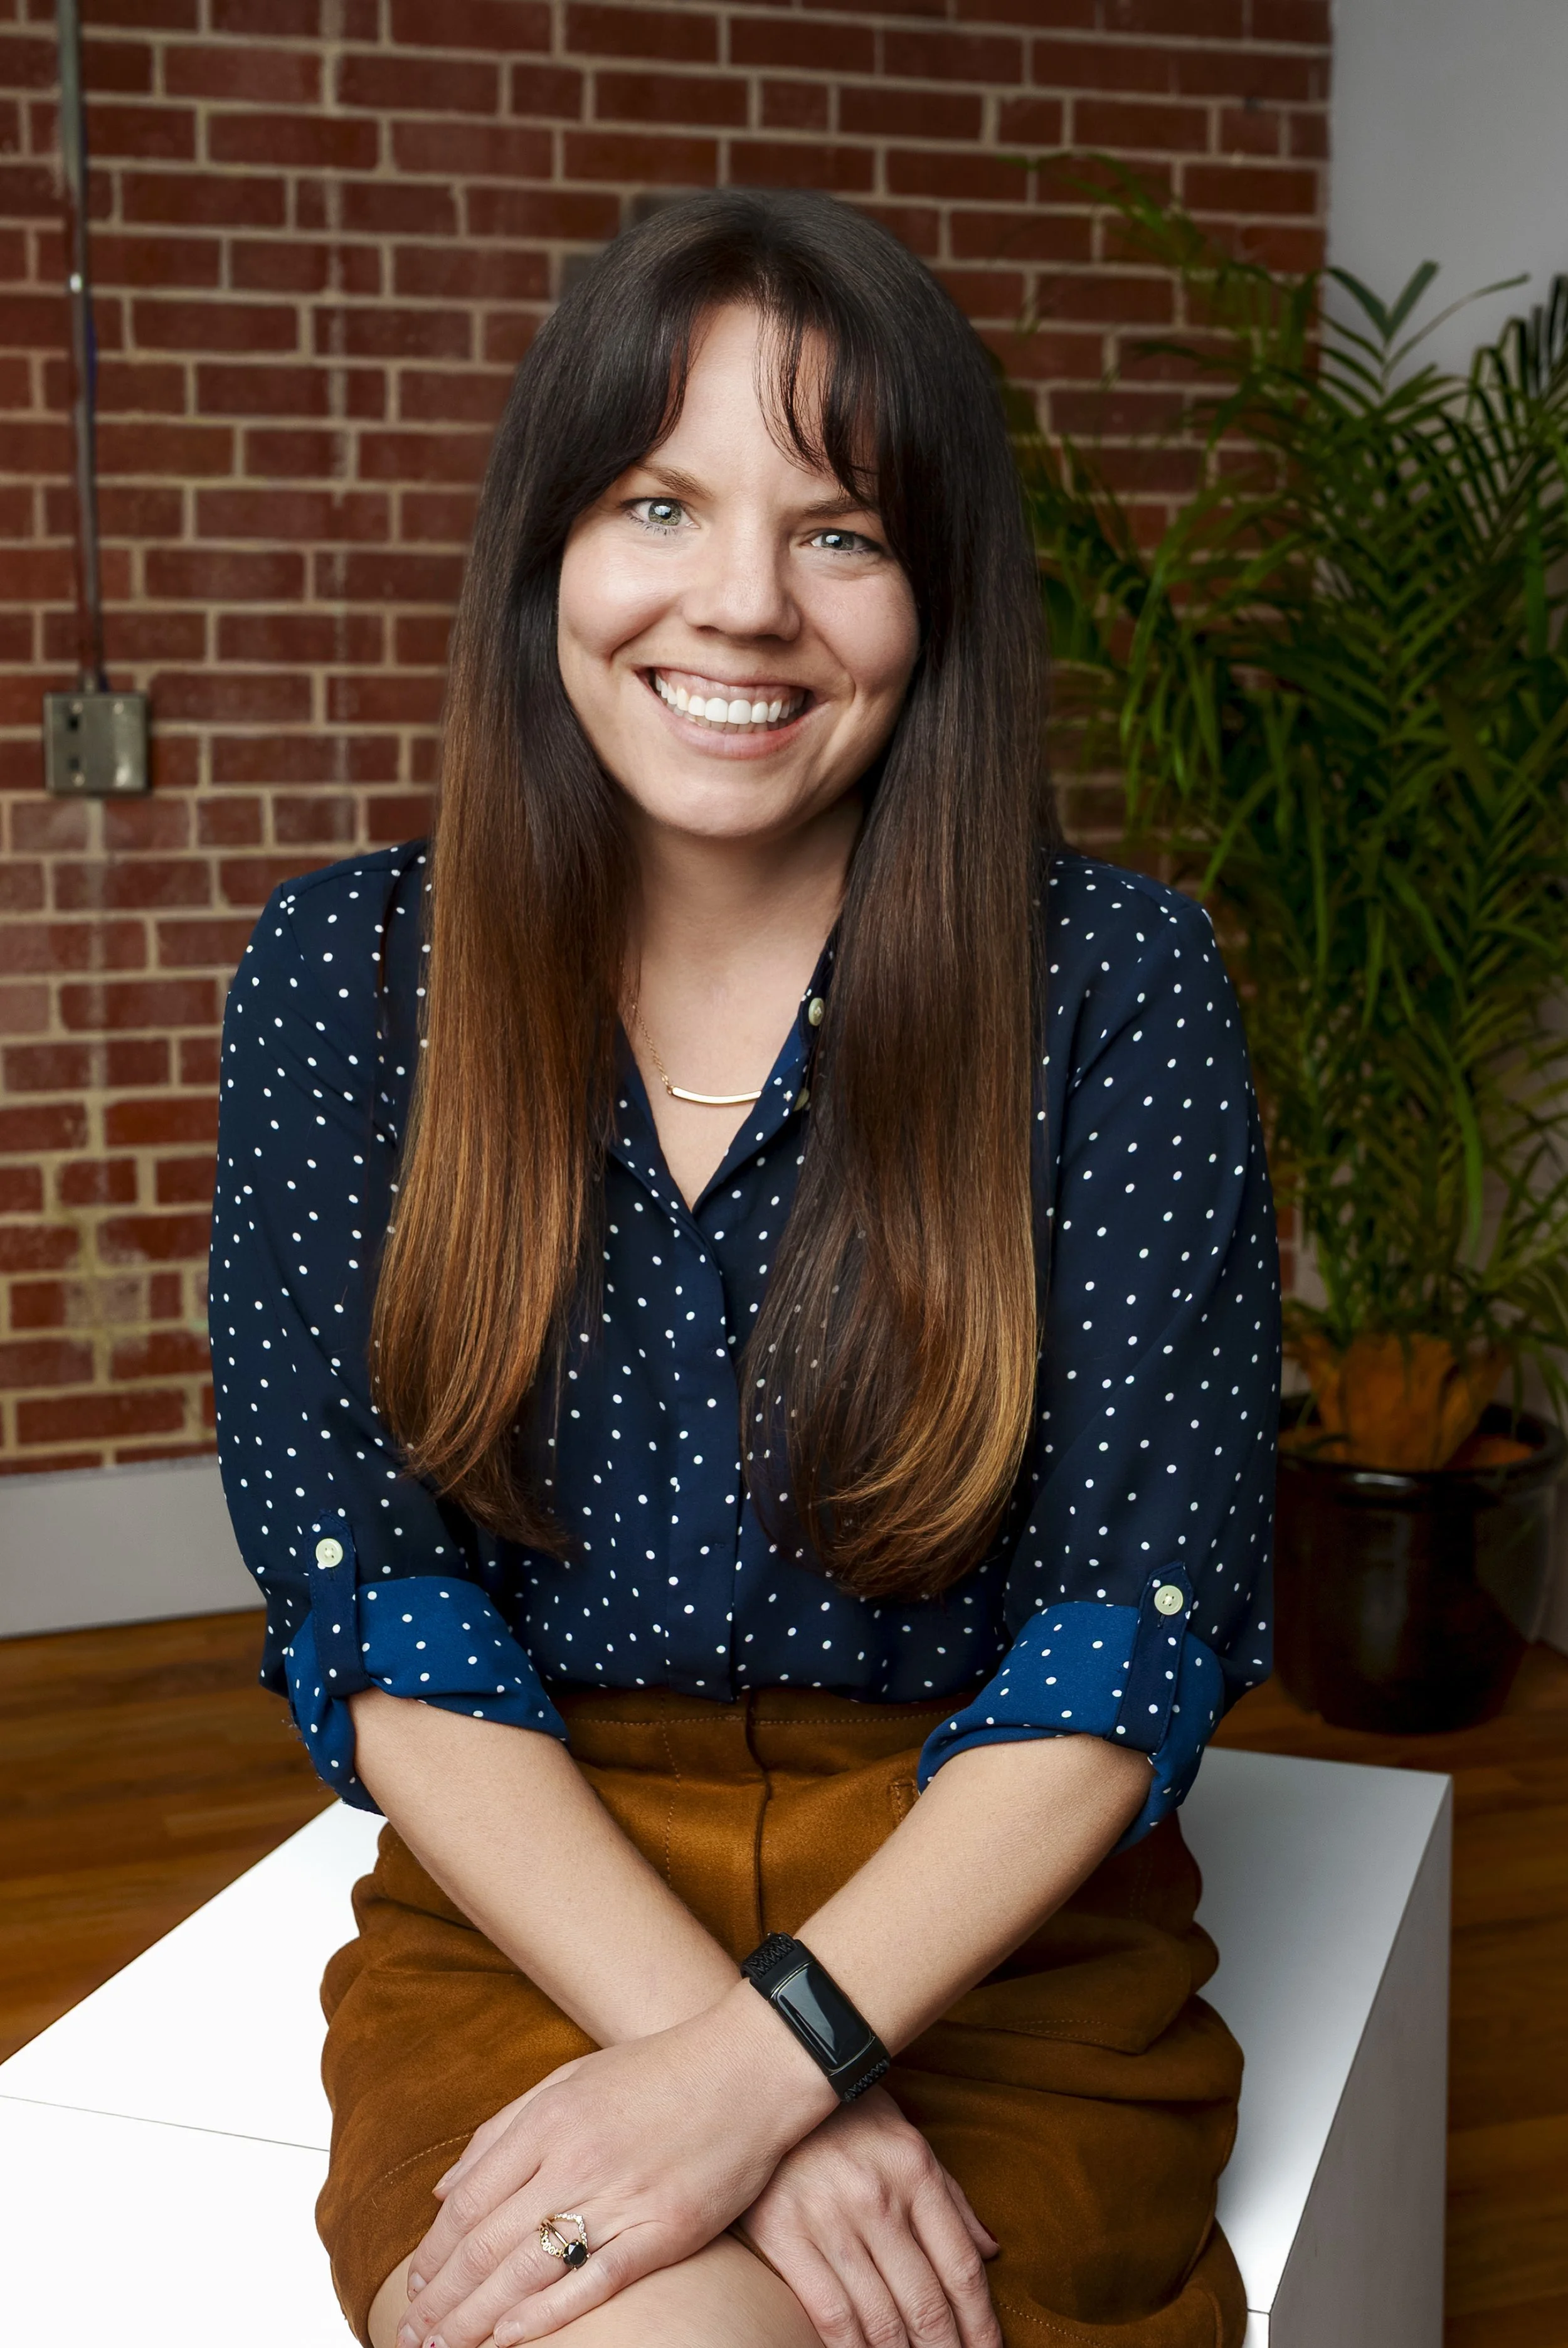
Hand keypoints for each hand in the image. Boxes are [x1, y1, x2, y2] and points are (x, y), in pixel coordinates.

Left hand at [397, 1982, 834, 2347]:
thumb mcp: (570, 2079)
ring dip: (477, 2319)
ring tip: (445, 2347)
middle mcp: (573, 2161)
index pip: (468, 2203)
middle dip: (442, 2301)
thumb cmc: (657, 2071)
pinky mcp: (662, 2231)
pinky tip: (511, 2338)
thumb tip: (445, 2186)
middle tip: (412, 2337)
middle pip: (487, 2246)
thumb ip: (503, 2129)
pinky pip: (594, 2283)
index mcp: (547, 2122)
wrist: (748, 2068)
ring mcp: (620, 2198)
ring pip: (528, 2274)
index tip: (414, 2288)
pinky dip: (547, 2316)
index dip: (433, 2253)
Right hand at [736, 2087, 1001, 2347]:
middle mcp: (878, 2197)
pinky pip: (830, 2314)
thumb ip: (949, 2197)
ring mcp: (829, 2218)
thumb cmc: (845, 2117)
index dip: (981, 2323)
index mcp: (915, 2170)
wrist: (763, 2084)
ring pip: (881, 2318)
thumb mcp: (906, 2140)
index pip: (961, 2268)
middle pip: (926, 2302)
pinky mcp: (784, 2235)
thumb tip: (990, 2251)